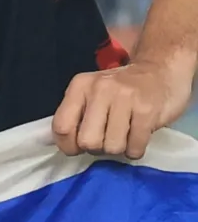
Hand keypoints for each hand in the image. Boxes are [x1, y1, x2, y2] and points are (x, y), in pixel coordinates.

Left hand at [53, 59, 192, 159]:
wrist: (160, 71)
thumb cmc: (122, 90)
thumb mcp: (92, 94)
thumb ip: (76, 115)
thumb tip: (67, 145)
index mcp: (80, 86)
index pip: (61, 126)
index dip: (68, 146)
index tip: (78, 149)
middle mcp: (100, 89)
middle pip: (87, 141)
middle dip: (97, 148)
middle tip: (106, 139)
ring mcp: (125, 98)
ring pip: (112, 147)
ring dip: (118, 149)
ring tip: (124, 136)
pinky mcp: (148, 110)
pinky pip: (135, 147)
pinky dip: (135, 150)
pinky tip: (137, 137)